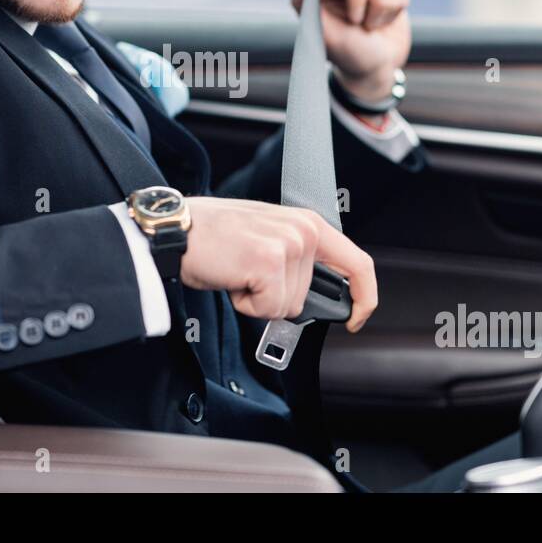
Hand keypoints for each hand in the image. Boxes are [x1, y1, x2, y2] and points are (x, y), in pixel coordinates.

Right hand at [180, 196, 376, 331]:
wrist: (178, 230)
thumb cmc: (213, 235)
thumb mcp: (267, 236)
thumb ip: (297, 258)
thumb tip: (312, 297)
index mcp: (308, 224)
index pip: (357, 263)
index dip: (363, 297)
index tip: (356, 318)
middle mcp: (304, 231)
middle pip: (307, 298)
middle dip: (277, 298)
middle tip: (249, 274)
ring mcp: (289, 246)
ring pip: (287, 306)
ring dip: (258, 300)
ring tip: (238, 272)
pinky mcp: (270, 263)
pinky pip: (268, 309)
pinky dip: (246, 304)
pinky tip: (232, 278)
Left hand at [291, 0, 410, 100]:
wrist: (376, 66)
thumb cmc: (347, 52)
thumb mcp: (323, 32)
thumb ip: (305, 1)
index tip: (352, 21)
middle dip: (374, 4)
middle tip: (363, 25)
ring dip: (386, 7)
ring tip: (372, 22)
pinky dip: (398, 4)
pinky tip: (384, 16)